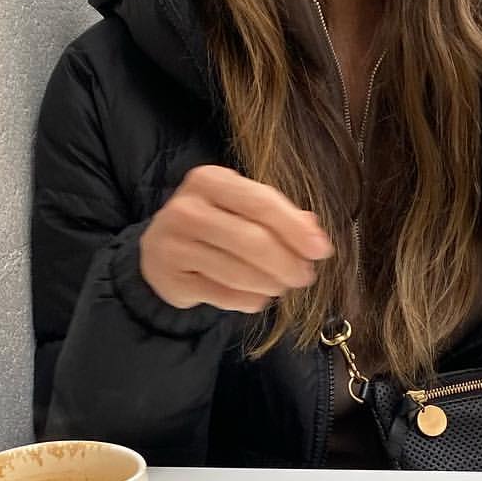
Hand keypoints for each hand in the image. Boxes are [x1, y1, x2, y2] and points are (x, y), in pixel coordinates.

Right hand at [138, 165, 332, 311]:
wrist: (160, 250)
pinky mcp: (169, 278)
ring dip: (270, 284)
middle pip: (252, 240)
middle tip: (304, 277)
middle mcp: (186, 208)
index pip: (261, 203)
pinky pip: (221, 295)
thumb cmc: (213, 224)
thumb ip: (278, 215)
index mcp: (209, 180)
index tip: (321, 250)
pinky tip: (259, 298)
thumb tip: (314, 234)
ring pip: (237, 272)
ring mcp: (174, 244)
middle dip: (286, 263)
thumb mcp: (241, 208)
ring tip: (282, 287)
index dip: (295, 229)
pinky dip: (248, 300)